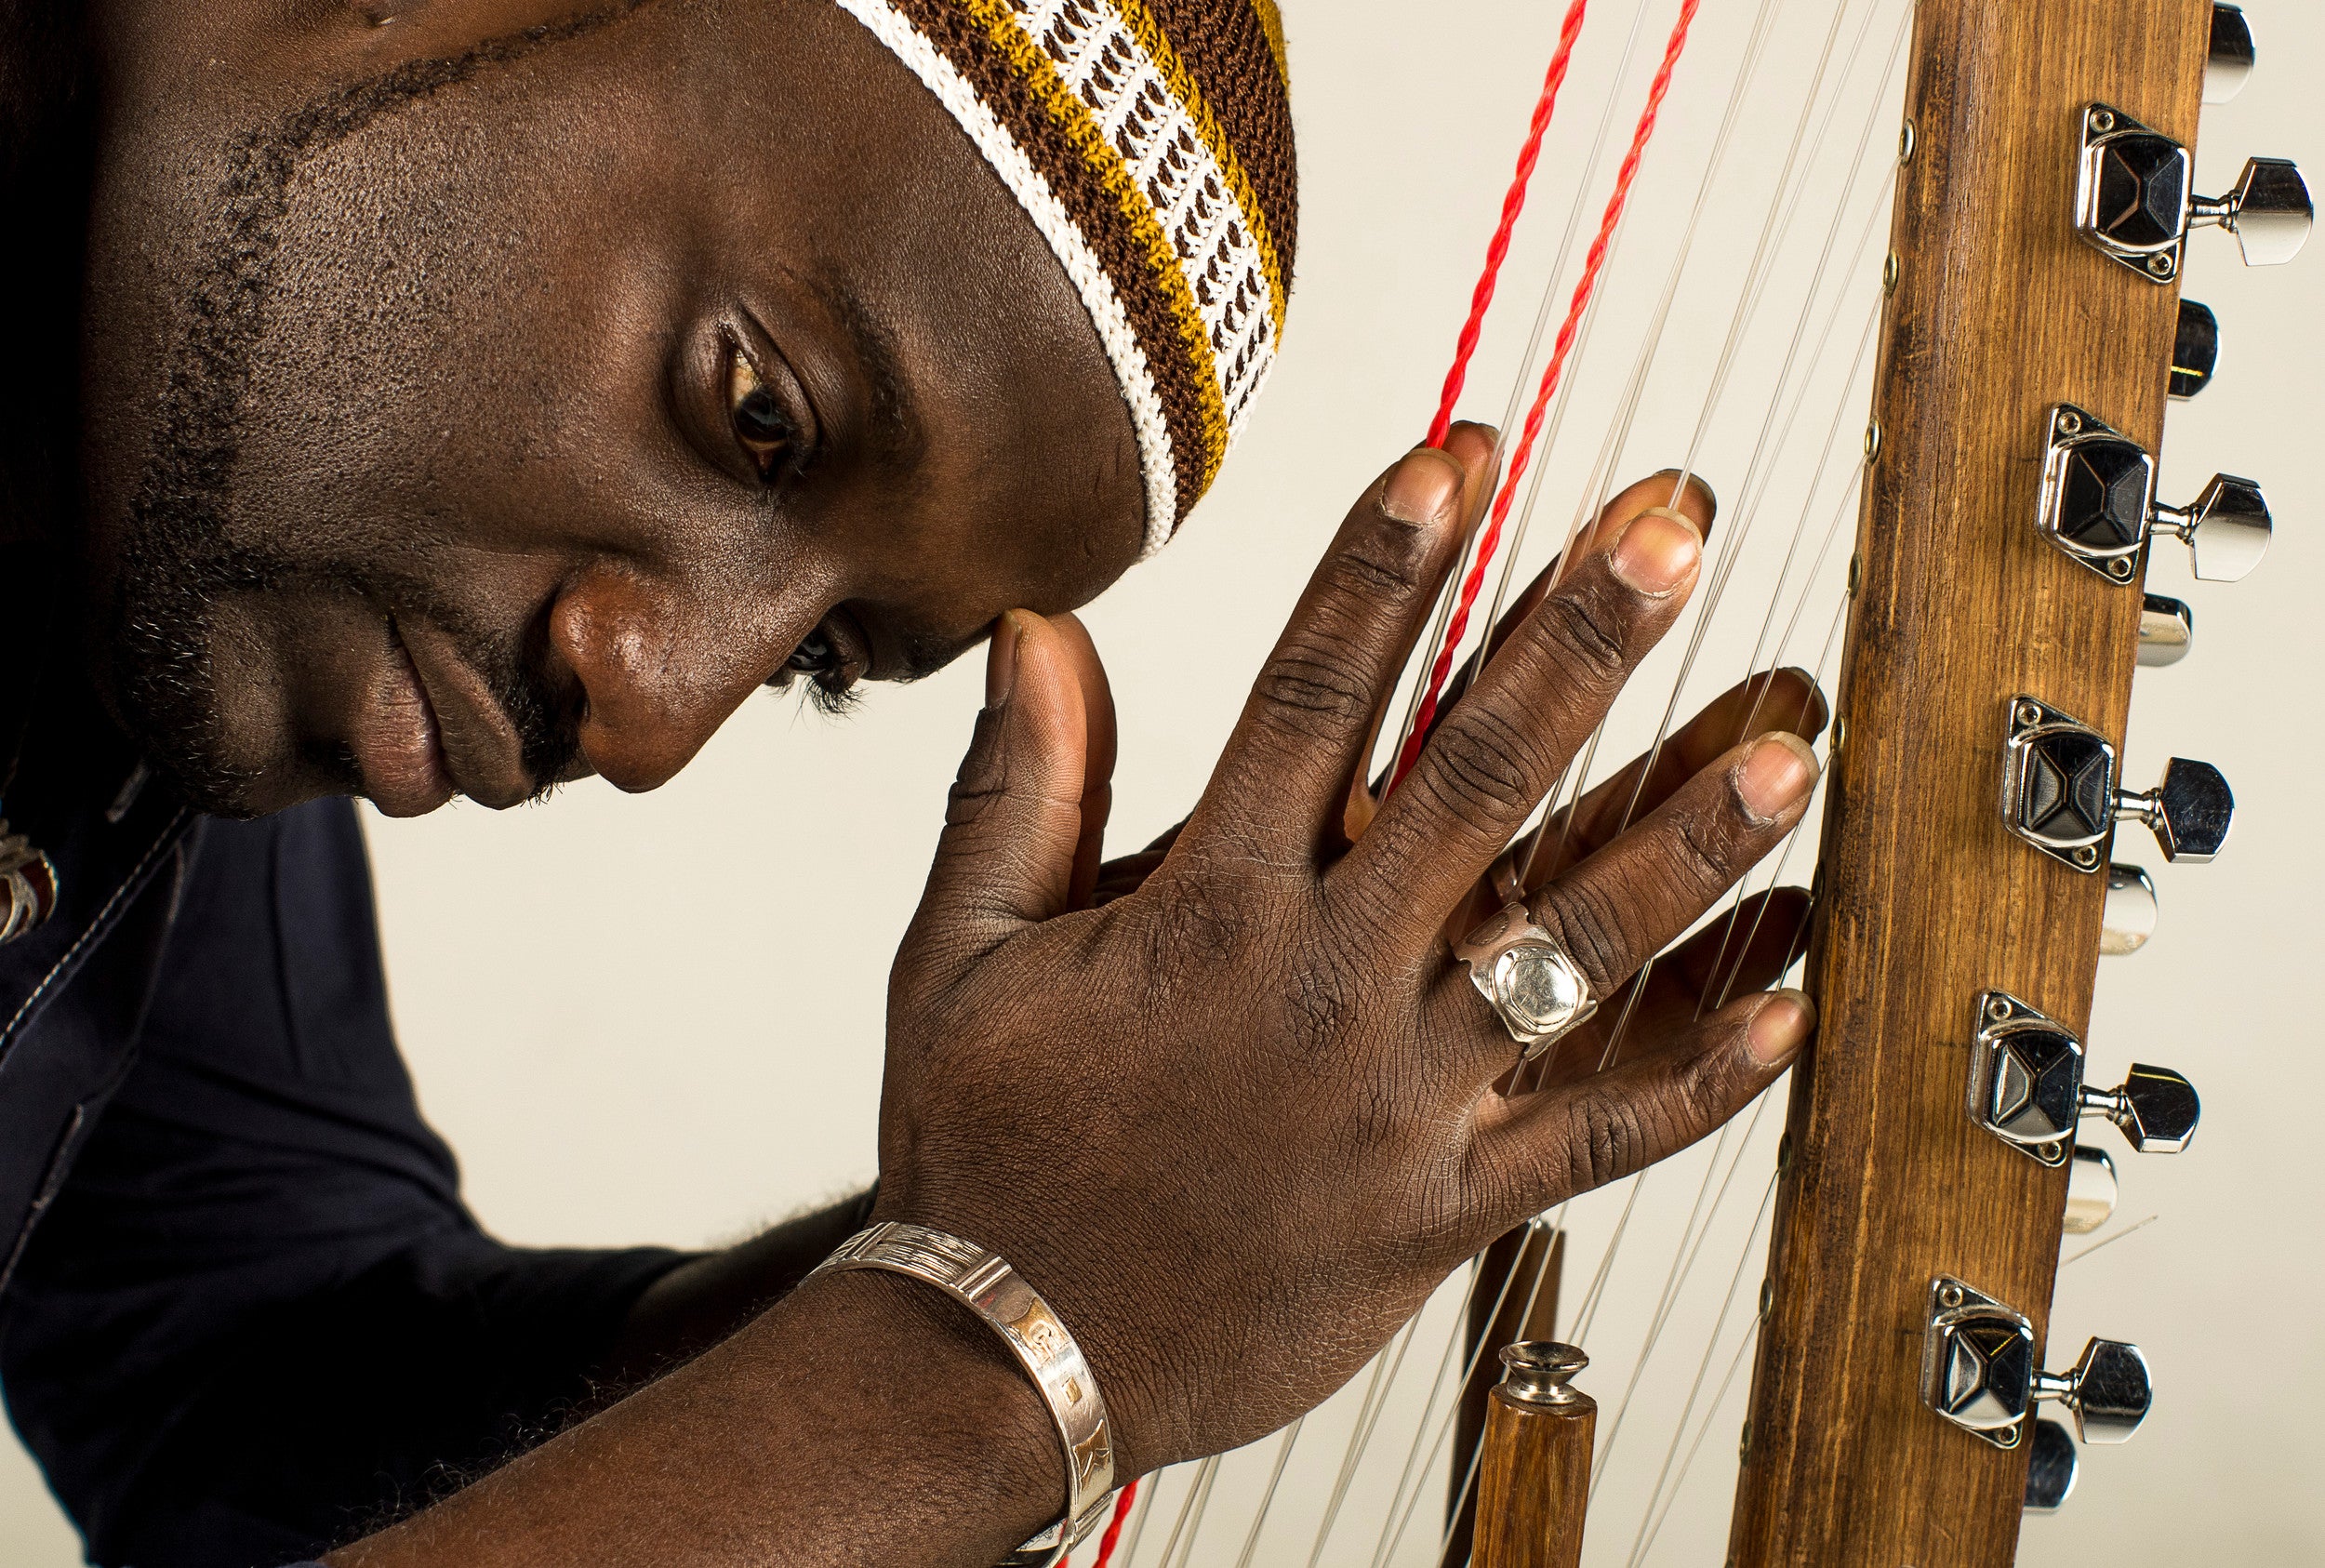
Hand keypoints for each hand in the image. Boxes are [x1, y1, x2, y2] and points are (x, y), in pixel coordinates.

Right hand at [860, 432, 1823, 1478]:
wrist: (1010, 1355)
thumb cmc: (984, 1150)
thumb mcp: (959, 955)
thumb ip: (1015, 786)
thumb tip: (1040, 631)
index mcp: (1202, 909)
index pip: (1312, 698)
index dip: (1389, 564)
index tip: (1465, 455)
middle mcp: (1319, 985)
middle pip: (1474, 785)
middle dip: (1580, 640)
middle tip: (1673, 529)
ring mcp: (1394, 1101)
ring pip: (1570, 952)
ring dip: (1685, 838)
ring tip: (1787, 740)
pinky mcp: (1443, 1210)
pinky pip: (1593, 1139)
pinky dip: (1699, 1079)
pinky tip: (1793, 1000)